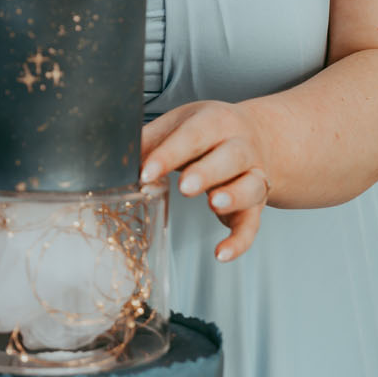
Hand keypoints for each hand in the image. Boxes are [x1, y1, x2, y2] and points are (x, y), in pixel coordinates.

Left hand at [139, 101, 270, 262]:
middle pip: (230, 157)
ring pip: (250, 186)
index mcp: (216, 122)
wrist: (260, 134)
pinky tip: (221, 253)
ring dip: (234, 196)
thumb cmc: (209, 131)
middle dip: (207, 172)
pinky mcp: (256, 205)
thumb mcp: (180, 124)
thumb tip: (117, 159)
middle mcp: (241, 147)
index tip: (146, 172)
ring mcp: (253, 175)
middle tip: (185, 187)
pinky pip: (252, 224)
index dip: (169, 154)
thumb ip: (151, 140)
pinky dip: (240, 241)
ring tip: (214, 204)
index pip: (193, 135)